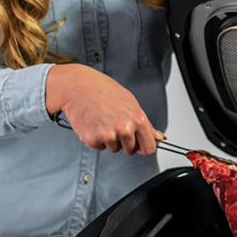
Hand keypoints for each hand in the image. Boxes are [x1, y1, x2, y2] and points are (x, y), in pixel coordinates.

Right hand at [45, 64, 162, 154]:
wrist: (78, 86)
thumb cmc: (103, 90)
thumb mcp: (131, 103)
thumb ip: (145, 123)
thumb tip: (158, 136)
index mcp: (138, 119)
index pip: (149, 148)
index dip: (144, 147)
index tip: (139, 144)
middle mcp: (124, 128)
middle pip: (131, 150)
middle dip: (125, 142)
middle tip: (115, 124)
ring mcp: (108, 135)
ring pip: (114, 149)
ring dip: (109, 139)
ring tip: (103, 120)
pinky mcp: (92, 139)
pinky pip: (100, 147)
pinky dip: (96, 139)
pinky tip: (94, 123)